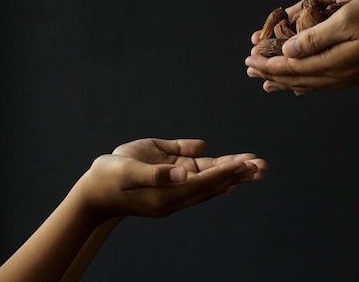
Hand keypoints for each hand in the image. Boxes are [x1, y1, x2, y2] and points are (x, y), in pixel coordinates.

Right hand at [73, 138, 267, 219]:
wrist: (95, 193)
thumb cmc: (109, 176)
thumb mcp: (128, 169)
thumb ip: (157, 170)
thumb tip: (184, 171)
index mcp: (167, 192)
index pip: (203, 181)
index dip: (225, 171)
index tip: (245, 163)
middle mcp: (176, 195)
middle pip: (213, 185)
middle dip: (238, 174)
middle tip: (263, 166)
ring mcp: (175, 192)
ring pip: (210, 184)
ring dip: (233, 175)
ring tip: (256, 167)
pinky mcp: (173, 187)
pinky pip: (200, 183)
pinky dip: (218, 178)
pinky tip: (233, 176)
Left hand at [246, 0, 358, 93]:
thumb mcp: (347, 19)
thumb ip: (315, 38)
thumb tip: (288, 51)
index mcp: (334, 61)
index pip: (291, 66)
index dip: (268, 62)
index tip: (249, 59)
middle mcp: (340, 75)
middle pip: (297, 78)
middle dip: (271, 73)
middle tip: (250, 71)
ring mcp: (351, 78)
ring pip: (310, 84)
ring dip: (286, 82)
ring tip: (268, 83)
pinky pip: (325, 84)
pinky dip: (306, 84)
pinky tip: (301, 85)